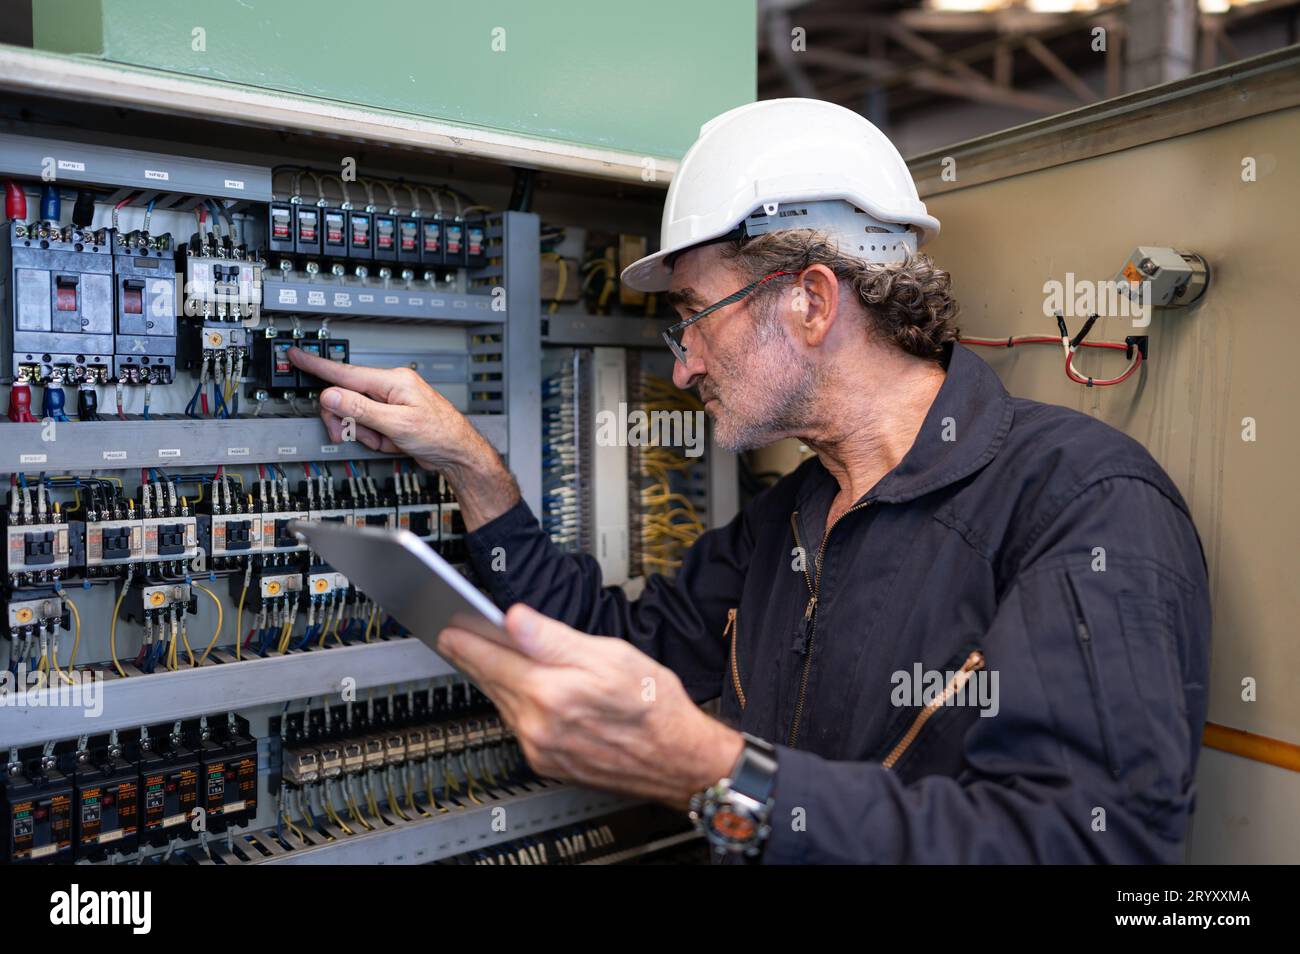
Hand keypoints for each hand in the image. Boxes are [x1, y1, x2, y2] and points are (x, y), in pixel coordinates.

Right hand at [287, 347, 518, 526]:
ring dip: (366, 435)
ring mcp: (390, 402)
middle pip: (345, 398)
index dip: (316, 365)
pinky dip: (376, 439)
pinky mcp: (391, 416)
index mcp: (392, 380)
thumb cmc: (440, 435)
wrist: (458, 454)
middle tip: (358, 435)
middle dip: (349, 422)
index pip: (345, 372)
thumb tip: (331, 395)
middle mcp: (390, 387)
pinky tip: (392, 443)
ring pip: (355, 416)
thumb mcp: (397, 424)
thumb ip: (360, 409)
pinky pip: (368, 426)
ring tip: (388, 441)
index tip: (295, 355)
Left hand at [436, 604, 742, 808]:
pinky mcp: (548, 764)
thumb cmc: (654, 705)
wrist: (678, 758)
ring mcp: (541, 749)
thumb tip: (515, 619)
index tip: (449, 627)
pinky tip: (517, 690)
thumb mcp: (610, 654)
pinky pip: (518, 727)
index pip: (492, 659)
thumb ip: (554, 638)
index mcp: (551, 693)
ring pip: (503, 706)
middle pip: (492, 683)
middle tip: (455, 637)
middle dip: (473, 658)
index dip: (467, 640)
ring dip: (492, 681)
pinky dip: (512, 704)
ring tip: (484, 658)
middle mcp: (539, 726)